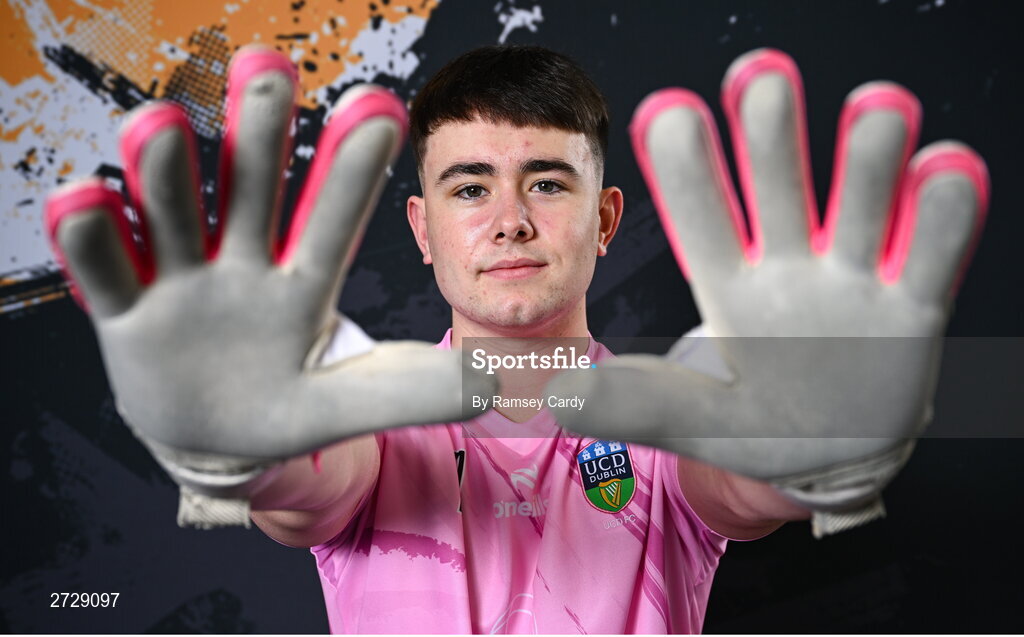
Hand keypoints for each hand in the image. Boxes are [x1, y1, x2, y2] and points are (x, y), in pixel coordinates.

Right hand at [45, 47, 489, 519]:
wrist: (212, 440)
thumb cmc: (286, 407)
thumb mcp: (345, 403)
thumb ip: (410, 389)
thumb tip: (496, 382)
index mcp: (301, 285)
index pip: (331, 222)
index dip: (352, 172)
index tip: (379, 110)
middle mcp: (241, 265)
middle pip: (249, 194)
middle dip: (256, 136)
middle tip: (268, 69)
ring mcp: (180, 283)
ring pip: (172, 216)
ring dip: (166, 173)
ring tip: (159, 124)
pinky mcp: (125, 311)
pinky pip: (103, 270)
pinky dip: (90, 236)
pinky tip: (84, 198)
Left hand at [549, 49, 987, 533]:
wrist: (830, 459)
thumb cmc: (751, 427)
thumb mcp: (695, 419)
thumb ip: (640, 403)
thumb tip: (563, 394)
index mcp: (729, 287)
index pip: (704, 222)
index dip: (690, 174)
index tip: (670, 113)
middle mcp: (790, 269)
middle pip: (780, 193)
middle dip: (773, 140)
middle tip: (762, 76)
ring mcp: (852, 282)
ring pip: (862, 207)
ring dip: (868, 161)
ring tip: (877, 106)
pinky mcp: (912, 307)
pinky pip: (930, 255)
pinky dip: (942, 215)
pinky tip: (944, 168)